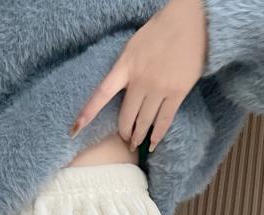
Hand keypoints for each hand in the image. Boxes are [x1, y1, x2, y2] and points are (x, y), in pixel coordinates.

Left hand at [70, 0, 207, 152]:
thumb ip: (125, 70)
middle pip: (127, 117)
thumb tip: (121, 93)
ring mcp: (159, 88)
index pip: (101, 95)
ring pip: (145, 122)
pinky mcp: (177, 92)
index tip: (74, 131)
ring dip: (139, 136)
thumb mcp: (132, 48)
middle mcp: (140, 80)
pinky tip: (153, 143)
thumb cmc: (159, 31)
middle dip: (125, 132)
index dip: (87, 114)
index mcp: (125, 67)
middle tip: (125, 139)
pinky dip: (158, 134)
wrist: (189, 21)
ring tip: (136, 144)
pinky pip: (165, 120)